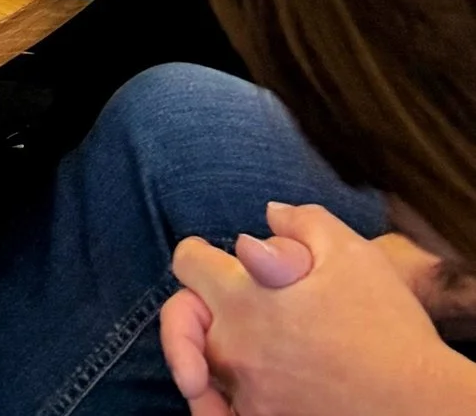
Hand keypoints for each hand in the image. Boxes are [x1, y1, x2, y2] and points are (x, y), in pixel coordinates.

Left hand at [165, 203, 472, 415]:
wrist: (425, 406)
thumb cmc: (388, 327)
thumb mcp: (349, 252)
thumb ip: (299, 222)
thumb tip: (268, 215)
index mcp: (242, 295)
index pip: (187, 261)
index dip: (201, 255)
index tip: (219, 263)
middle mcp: (234, 347)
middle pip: (185, 318)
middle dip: (195, 307)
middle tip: (212, 310)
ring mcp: (248, 396)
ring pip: (201, 371)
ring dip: (203, 358)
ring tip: (208, 357)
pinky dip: (215, 407)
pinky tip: (218, 397)